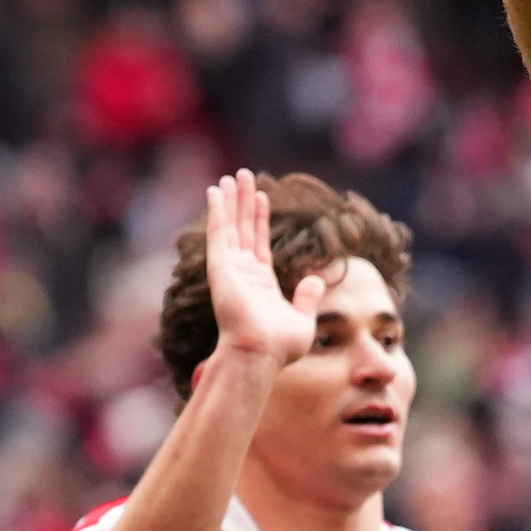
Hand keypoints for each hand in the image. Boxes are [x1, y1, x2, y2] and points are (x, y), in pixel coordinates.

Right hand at [200, 167, 321, 372]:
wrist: (260, 354)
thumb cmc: (280, 347)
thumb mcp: (303, 321)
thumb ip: (307, 299)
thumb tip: (315, 280)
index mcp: (261, 284)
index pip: (258, 244)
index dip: (258, 219)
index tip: (260, 197)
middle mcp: (243, 274)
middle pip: (242, 230)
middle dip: (242, 203)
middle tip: (242, 176)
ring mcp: (230, 270)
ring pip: (230, 227)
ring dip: (230, 201)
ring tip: (231, 177)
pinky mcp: (221, 267)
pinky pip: (219, 233)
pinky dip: (217, 212)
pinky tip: (216, 192)